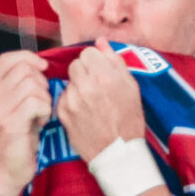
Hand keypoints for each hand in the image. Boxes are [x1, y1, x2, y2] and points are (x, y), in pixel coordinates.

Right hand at [0, 51, 54, 187]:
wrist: (6, 173)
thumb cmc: (18, 141)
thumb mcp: (16, 109)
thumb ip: (23, 88)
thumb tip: (43, 66)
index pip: (7, 58)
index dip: (28, 58)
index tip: (43, 70)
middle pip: (24, 69)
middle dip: (41, 83)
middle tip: (42, 103)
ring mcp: (0, 110)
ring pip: (32, 85)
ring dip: (45, 99)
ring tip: (41, 115)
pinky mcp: (11, 124)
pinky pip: (36, 103)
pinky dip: (45, 112)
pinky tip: (41, 123)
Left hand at [56, 45, 144, 161]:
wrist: (119, 154)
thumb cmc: (129, 120)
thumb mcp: (131, 87)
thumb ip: (115, 60)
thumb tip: (101, 42)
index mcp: (106, 76)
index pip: (88, 53)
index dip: (95, 62)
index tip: (101, 73)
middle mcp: (87, 86)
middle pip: (76, 65)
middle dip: (85, 73)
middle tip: (96, 88)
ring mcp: (72, 100)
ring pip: (69, 81)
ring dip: (78, 87)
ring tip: (91, 103)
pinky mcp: (63, 114)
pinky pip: (63, 97)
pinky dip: (71, 102)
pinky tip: (84, 112)